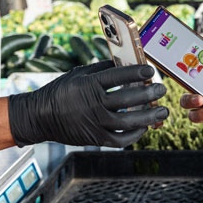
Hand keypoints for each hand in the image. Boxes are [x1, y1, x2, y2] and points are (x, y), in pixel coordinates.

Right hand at [7, 61, 167, 147]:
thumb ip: (103, 68)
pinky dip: (135, 135)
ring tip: (162, 111)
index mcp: (89, 85)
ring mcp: (95, 124)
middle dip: (149, 94)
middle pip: (128, 99)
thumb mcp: (79, 74)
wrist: (39, 117)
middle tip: (162, 90)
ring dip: (149, 117)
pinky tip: (144, 127)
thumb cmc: (61, 92)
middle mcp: (93, 104)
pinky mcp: (95, 139)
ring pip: (129, 122)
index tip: (150, 71)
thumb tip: (128, 62)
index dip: (137, 73)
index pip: (118, 77)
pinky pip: (120, 140)